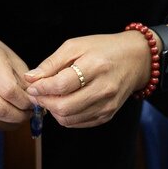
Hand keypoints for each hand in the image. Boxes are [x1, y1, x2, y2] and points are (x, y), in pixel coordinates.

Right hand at [0, 27, 33, 128]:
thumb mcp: (14, 59)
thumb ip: (25, 81)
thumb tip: (36, 101)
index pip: (9, 90)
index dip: (25, 101)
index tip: (34, 102)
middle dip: (18, 116)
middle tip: (29, 113)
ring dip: (10, 122)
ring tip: (21, 116)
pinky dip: (0, 123)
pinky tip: (9, 118)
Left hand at [25, 30, 152, 128]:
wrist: (136, 59)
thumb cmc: (104, 49)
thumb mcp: (76, 46)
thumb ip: (52, 63)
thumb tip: (30, 78)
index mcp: (96, 66)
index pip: (62, 85)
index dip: (42, 88)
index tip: (32, 86)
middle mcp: (104, 89)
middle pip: (64, 107)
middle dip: (44, 102)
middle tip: (36, 94)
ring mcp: (108, 105)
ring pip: (69, 119)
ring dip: (53, 111)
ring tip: (49, 97)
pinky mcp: (108, 114)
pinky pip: (78, 122)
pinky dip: (65, 116)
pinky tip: (63, 103)